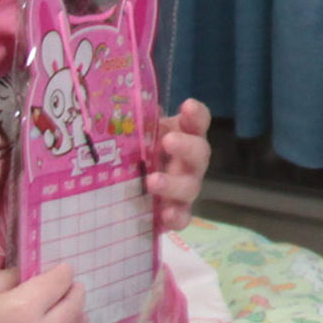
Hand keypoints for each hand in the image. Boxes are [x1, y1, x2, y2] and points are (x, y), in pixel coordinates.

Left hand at [146, 98, 212, 231]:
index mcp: (183, 136)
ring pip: (190, 186)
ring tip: (152, 181)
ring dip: (173, 183)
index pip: (197, 122)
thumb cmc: (138, 154)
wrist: (133, 193)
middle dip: (186, 146)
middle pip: (200, 152)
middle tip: (168, 141)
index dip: (196, 114)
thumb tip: (122, 112)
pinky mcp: (177, 213)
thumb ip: (134, 126)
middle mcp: (190, 161)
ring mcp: (186, 188)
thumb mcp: (135, 137)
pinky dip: (176, 216)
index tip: (187, 106)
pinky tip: (164, 214)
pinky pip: (184, 217)